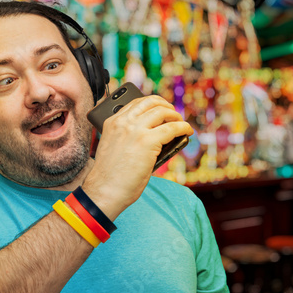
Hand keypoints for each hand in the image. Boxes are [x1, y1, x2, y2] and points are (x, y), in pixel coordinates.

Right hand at [82, 95, 192, 218]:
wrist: (105, 191)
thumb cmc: (110, 176)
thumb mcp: (114, 147)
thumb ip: (128, 136)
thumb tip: (155, 133)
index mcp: (112, 122)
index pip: (135, 103)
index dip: (151, 103)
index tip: (160, 107)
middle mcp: (123, 122)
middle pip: (150, 102)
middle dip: (165, 105)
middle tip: (173, 114)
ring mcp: (136, 130)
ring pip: (163, 111)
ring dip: (176, 116)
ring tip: (181, 123)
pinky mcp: (148, 141)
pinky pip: (173, 128)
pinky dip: (183, 128)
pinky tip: (187, 132)